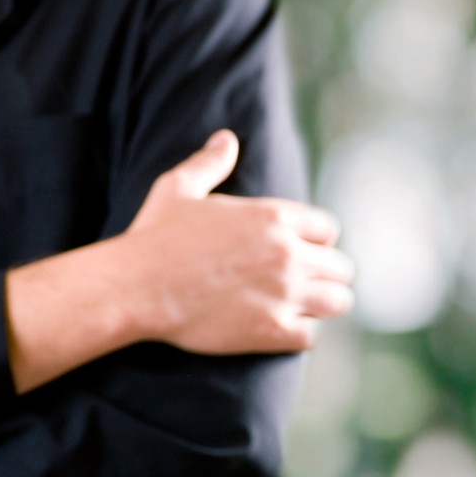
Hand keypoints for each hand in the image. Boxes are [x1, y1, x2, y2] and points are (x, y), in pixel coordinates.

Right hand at [117, 130, 354, 354]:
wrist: (134, 287)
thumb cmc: (154, 237)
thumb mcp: (179, 188)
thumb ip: (209, 163)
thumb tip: (225, 139)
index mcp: (274, 217)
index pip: (328, 229)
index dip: (317, 243)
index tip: (300, 253)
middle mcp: (288, 253)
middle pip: (341, 267)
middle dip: (325, 276)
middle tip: (305, 286)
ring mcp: (284, 293)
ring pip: (339, 302)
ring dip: (324, 305)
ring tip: (305, 310)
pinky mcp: (272, 330)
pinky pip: (312, 337)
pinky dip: (300, 336)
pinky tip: (282, 332)